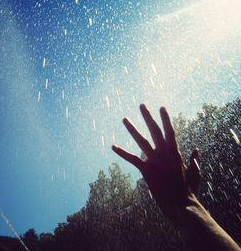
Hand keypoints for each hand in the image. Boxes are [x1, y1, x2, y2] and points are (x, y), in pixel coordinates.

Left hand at [112, 104, 199, 222]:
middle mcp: (165, 153)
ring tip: (124, 119)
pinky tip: (113, 146)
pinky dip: (122, 152)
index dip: (165, 119)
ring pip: (141, 140)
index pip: (170, 131)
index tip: (161, 107)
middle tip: (142, 105)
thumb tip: (197, 150)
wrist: (181, 205)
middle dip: (148, 117)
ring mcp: (155, 160)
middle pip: (155, 130)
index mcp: (175, 152)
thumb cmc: (188, 190)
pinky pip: (132, 159)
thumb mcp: (194, 173)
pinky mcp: (147, 170)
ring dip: (132, 129)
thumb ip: (193, 160)